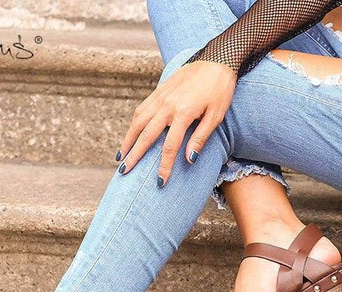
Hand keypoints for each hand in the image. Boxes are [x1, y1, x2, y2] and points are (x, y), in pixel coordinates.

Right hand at [116, 60, 236, 185]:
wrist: (217, 58)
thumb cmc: (220, 90)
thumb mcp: (216, 116)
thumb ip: (200, 138)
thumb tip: (189, 160)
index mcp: (184, 113)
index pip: (169, 147)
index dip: (164, 166)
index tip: (160, 182)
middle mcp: (168, 105)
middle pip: (146, 135)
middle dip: (134, 155)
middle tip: (124, 171)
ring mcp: (161, 96)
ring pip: (138, 121)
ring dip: (128, 140)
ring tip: (120, 156)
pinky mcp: (159, 90)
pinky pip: (141, 109)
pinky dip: (133, 124)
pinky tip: (130, 135)